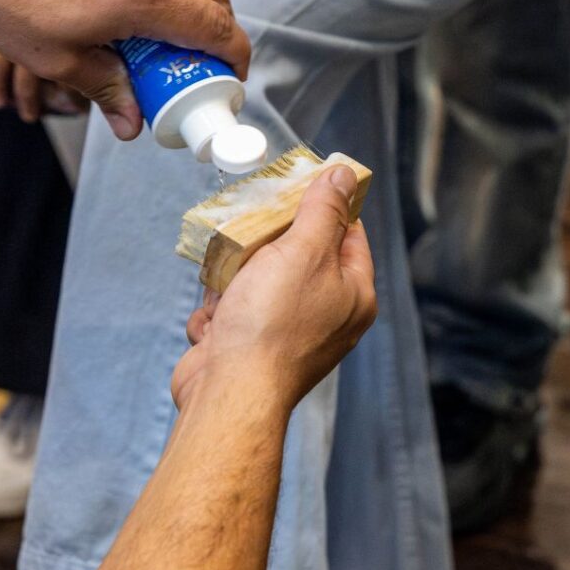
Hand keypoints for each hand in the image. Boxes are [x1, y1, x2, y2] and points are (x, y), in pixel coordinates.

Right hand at [171, 165, 376, 415]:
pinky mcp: (249, 348)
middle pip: (297, 255)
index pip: (348, 234)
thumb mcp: (303, 251)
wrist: (229, 392)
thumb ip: (323, 211)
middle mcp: (326, 316)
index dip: (323, 206)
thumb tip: (342, 176)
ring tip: (228, 286)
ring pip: (256, 282)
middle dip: (266, 244)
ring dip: (234, 278)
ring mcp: (286, 334)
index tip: (296, 186)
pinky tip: (217, 322)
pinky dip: (218, 313)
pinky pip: (232, 312)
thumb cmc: (271, 324)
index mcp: (353, 295)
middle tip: (250, 233)